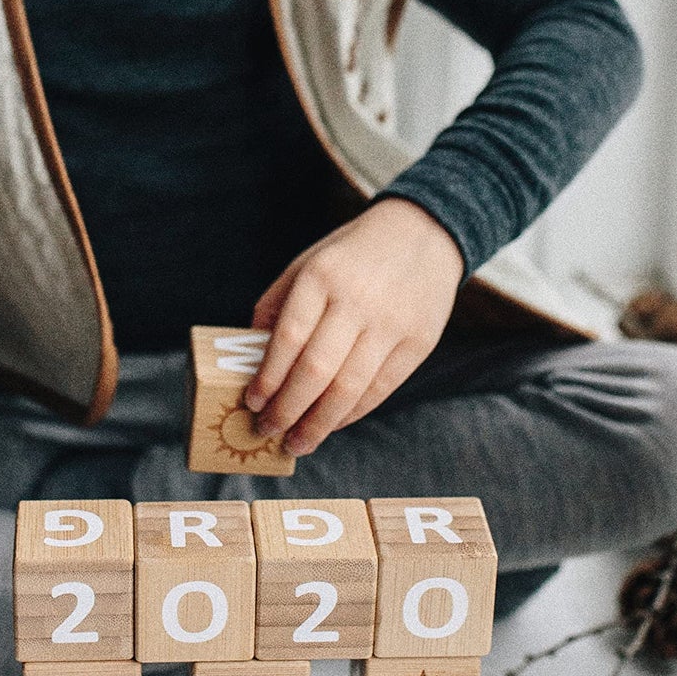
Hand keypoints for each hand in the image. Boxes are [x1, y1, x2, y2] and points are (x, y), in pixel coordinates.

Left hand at [243, 198, 463, 454]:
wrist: (425, 233)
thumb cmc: (353, 253)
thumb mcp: (308, 261)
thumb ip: (277, 304)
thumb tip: (252, 355)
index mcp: (322, 276)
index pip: (288, 338)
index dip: (267, 378)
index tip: (252, 403)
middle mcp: (357, 300)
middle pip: (316, 370)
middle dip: (287, 409)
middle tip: (268, 431)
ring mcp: (391, 323)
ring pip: (349, 389)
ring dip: (318, 424)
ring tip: (297, 442)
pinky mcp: (419, 342)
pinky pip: (380, 389)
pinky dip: (352, 413)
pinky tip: (331, 424)